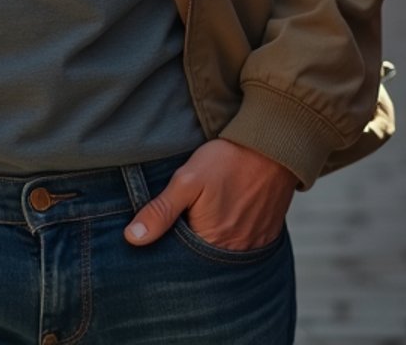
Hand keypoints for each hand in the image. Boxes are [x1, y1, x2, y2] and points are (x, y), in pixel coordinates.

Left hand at [124, 140, 295, 251]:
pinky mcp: (267, 235)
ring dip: (212, 240)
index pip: (182, 260)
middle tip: (187, 216)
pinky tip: (227, 215)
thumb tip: (132, 238)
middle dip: (190, 244)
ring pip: (223, 253)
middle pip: (203, 258)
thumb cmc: (228, 160)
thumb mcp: (187, 180)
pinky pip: (245, 246)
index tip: (166, 228)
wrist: (273, 146)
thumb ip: (160, 211)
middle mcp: (235, 252)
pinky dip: (233, 235)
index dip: (170, 245)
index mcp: (211, 242)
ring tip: (206, 215)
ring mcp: (254, 245)